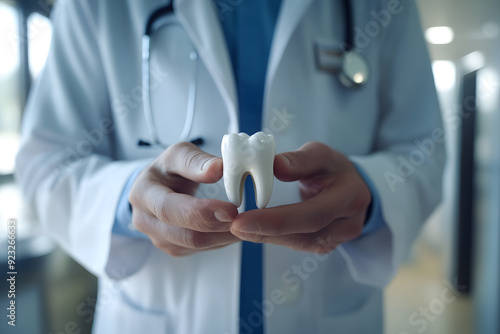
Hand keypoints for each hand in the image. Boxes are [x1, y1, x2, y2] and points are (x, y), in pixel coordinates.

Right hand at [129, 142, 238, 255]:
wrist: (156, 187)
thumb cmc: (169, 169)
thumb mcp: (179, 154)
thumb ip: (197, 161)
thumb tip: (219, 168)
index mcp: (143, 193)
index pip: (168, 209)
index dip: (200, 212)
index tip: (230, 209)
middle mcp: (145, 220)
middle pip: (183, 234)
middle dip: (217, 228)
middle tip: (243, 219)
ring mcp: (158, 238)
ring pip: (194, 245)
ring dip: (223, 237)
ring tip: (245, 223)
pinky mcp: (172, 247)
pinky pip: (199, 250)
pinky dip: (220, 240)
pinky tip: (233, 228)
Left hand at [230, 142, 370, 253]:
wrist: (352, 188)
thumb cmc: (334, 168)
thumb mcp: (321, 155)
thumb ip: (300, 160)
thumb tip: (275, 165)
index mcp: (350, 196)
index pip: (312, 213)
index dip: (278, 219)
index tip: (244, 218)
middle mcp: (348, 223)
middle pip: (305, 233)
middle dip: (267, 231)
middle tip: (236, 226)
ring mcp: (338, 239)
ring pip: (300, 243)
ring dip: (267, 237)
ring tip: (238, 228)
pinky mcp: (326, 245)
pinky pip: (298, 244)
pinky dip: (274, 238)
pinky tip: (254, 231)